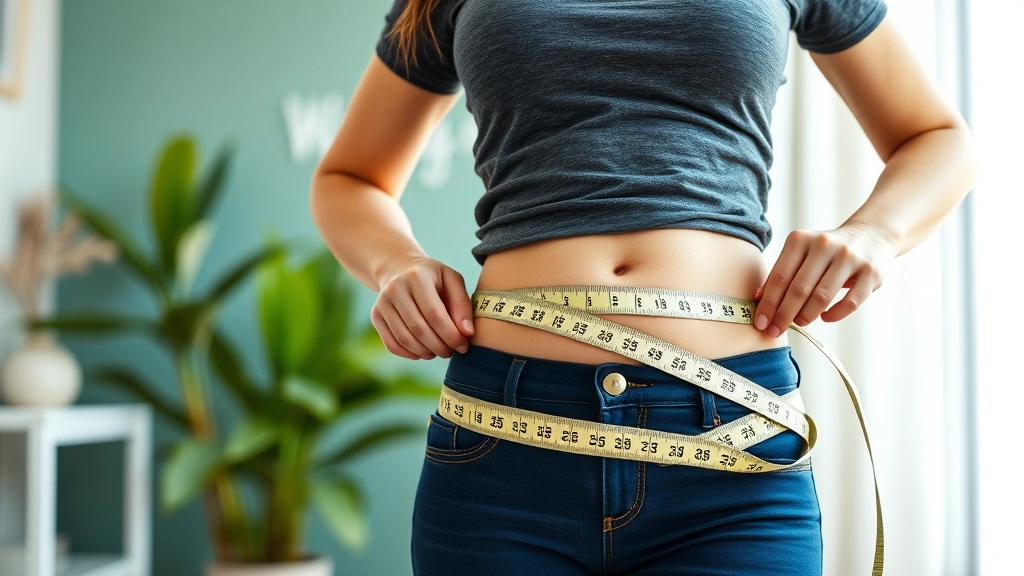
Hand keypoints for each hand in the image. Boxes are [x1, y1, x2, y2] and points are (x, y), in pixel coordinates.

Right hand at [371, 256, 475, 359]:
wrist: (401, 269)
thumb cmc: (433, 278)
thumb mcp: (452, 280)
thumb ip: (462, 304)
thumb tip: (467, 333)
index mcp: (417, 276)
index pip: (435, 315)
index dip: (451, 335)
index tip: (463, 346)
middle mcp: (395, 288)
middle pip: (419, 329)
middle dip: (439, 346)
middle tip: (452, 352)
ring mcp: (382, 302)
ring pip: (405, 339)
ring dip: (425, 352)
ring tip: (439, 351)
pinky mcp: (376, 315)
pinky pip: (392, 344)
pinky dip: (409, 354)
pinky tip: (423, 352)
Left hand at [753, 223, 896, 337]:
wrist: (871, 236)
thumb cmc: (826, 252)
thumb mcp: (801, 253)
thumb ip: (782, 273)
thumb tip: (758, 299)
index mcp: (801, 239)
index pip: (779, 277)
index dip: (768, 303)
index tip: (761, 323)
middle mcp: (824, 245)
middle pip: (798, 289)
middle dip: (783, 315)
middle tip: (775, 331)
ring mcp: (849, 257)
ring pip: (822, 296)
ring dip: (807, 315)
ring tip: (800, 323)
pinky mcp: (871, 271)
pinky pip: (850, 302)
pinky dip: (835, 315)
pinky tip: (825, 318)